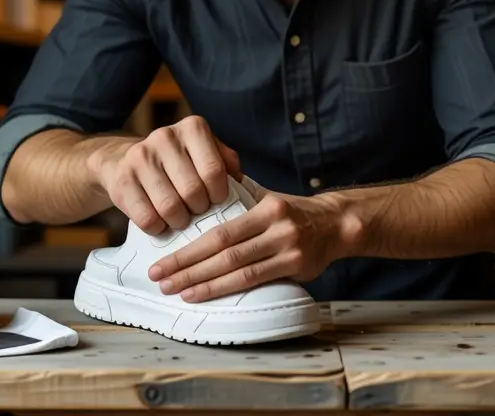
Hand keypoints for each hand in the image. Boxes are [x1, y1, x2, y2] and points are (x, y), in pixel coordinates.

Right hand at [92, 116, 242, 234]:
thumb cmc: (176, 161)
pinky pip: (147, 218)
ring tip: (179, 218)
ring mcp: (140, 157)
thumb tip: (240, 182)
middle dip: (199, 209)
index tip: (216, 201)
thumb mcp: (204, 152)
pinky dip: (157, 227)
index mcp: (192, 127)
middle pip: (193, 191)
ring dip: (179, 221)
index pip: (214, 170)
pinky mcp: (122, 179)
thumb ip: (226, 162)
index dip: (219, 194)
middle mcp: (165, 136)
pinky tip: (160, 221)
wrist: (123, 159)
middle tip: (196, 211)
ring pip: (170, 207)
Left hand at [147, 187, 358, 302]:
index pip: (220, 231)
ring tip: (177, 290)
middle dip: (188, 267)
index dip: (189, 249)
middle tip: (159, 279)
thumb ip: (237, 203)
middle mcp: (277, 227)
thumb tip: (194, 203)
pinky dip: (227, 289)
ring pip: (238, 270)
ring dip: (204, 283)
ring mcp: (288, 248)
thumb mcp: (267, 199)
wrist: (335, 224)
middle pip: (224, 252)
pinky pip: (256, 281)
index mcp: (266, 207)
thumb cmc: (292, 212)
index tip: (163, 261)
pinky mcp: (297, 267)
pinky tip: (206, 294)